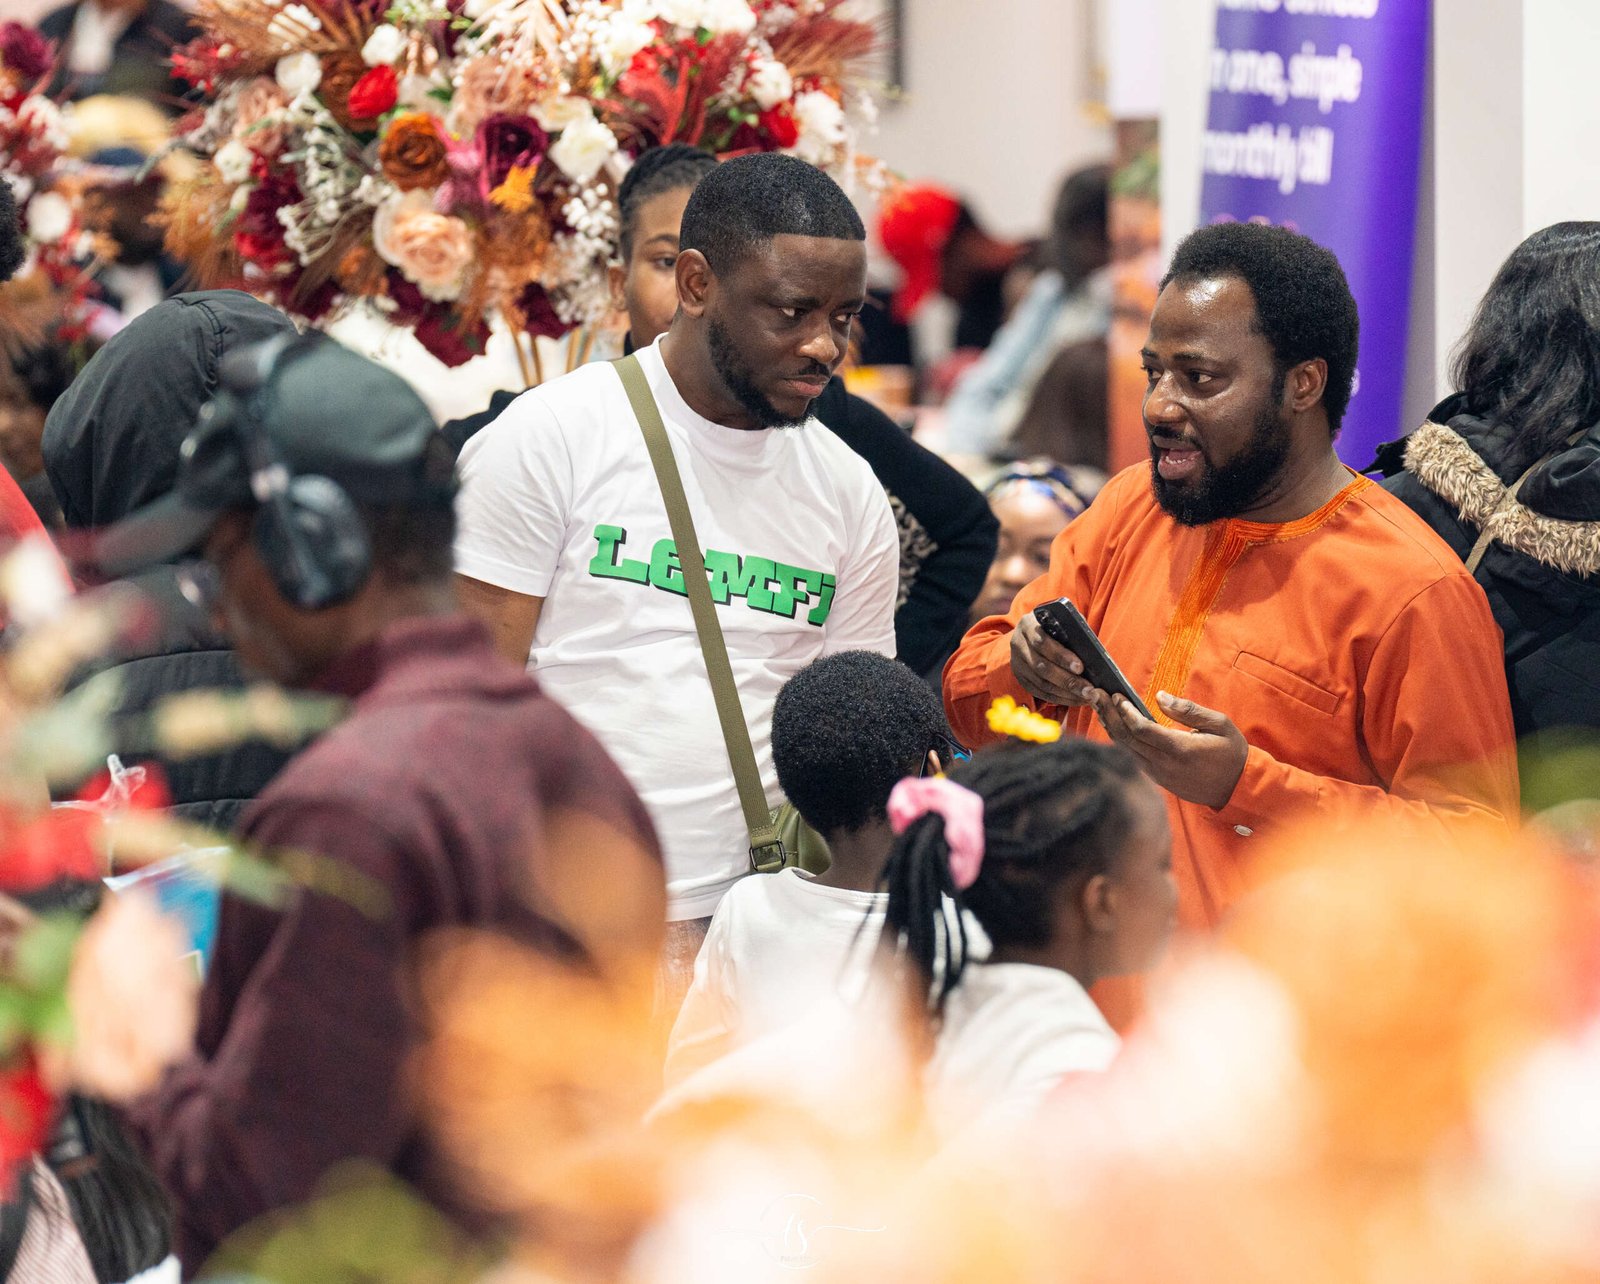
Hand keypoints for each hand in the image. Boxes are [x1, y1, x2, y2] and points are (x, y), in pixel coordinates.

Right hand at [1009, 614, 1095, 706]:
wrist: (1033, 633)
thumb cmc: (1054, 626)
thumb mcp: (1061, 622)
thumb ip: (1073, 631)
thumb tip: (1092, 652)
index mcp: (1027, 625)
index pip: (1042, 642)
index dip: (1061, 656)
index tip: (1080, 667)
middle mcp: (1018, 644)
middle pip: (1042, 667)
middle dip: (1067, 680)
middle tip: (1088, 689)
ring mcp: (1017, 663)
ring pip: (1041, 683)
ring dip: (1066, 693)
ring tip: (1086, 697)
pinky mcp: (1021, 678)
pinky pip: (1040, 692)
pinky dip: (1059, 698)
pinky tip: (1075, 699)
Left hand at [1092, 689, 1248, 809]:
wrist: (1238, 789)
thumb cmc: (1231, 753)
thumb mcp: (1219, 724)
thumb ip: (1188, 710)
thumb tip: (1160, 696)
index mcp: (1180, 749)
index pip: (1142, 730)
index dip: (1126, 712)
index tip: (1116, 695)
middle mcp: (1164, 765)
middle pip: (1126, 739)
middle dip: (1109, 714)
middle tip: (1096, 694)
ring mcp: (1158, 775)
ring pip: (1124, 750)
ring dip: (1110, 727)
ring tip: (1099, 706)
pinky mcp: (1157, 781)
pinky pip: (1132, 759)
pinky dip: (1120, 741)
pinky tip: (1114, 725)